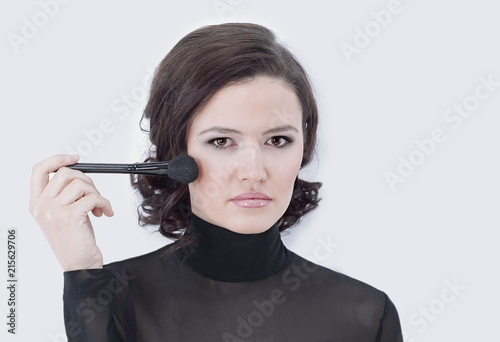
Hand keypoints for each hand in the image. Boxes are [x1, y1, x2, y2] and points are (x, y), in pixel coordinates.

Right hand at [29, 154, 113, 271]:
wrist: (79, 264)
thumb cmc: (73, 240)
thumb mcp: (61, 214)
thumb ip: (62, 194)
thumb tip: (77, 173)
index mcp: (36, 203)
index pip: (39, 170)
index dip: (58, 159)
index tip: (75, 158)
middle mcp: (41, 206)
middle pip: (65, 173)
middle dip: (86, 180)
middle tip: (93, 193)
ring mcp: (54, 211)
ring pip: (81, 184)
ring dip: (96, 193)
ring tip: (98, 206)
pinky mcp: (70, 216)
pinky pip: (93, 197)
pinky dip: (105, 203)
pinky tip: (105, 212)